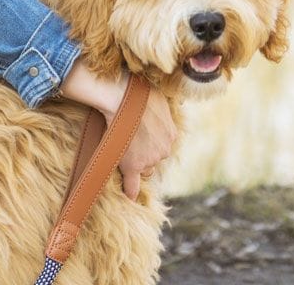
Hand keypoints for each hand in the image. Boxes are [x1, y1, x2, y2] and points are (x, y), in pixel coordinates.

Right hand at [60, 58, 177, 200]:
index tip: (144, 141)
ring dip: (135, 161)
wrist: (124, 100)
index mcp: (171, 135)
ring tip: (122, 144)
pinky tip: (129, 197)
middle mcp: (164, 150)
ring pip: (143, 168)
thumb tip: (160, 110)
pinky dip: (131, 191)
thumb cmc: (140, 95)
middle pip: (154, 159)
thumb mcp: (161, 101)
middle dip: (145, 153)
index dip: (151, 143)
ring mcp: (149, 160)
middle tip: (131, 140)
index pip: (162, 147)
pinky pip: (132, 185)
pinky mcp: (133, 166)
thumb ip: (162, 113)